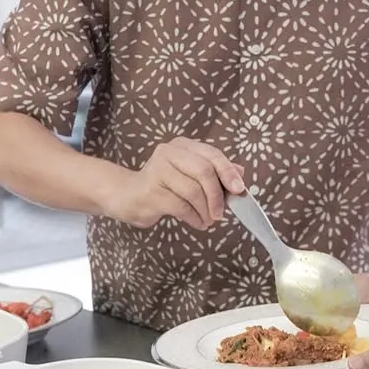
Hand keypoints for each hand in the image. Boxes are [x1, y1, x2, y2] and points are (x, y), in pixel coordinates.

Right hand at [106, 139, 244, 229]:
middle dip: (217, 196)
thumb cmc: (163, 186)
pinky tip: (197, 222)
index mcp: (183, 146)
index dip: (228, 172)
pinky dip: (194, 217)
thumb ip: (215, 172)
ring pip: (193, 191)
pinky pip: (181, 206)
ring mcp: (157, 170)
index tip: (239, 190)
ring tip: (208, 220)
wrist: (128, 196)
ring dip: (206, 211)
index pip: (212, 155)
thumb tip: (240, 173)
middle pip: (204, 171)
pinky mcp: (150, 191)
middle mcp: (169, 153)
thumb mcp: (190, 175)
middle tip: (221, 213)